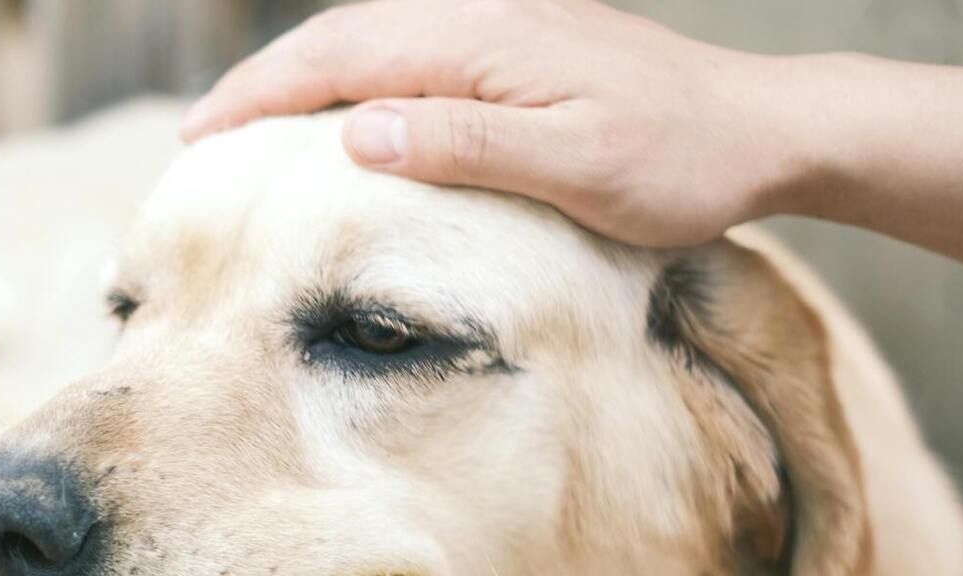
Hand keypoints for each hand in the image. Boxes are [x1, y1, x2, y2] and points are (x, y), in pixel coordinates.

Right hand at [183, 0, 962, 321]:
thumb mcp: (577, 167)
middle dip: (261, 84)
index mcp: (483, 44)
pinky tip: (343, 119)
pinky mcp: (521, 50)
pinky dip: (353, 81)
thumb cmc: (679, 162)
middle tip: (197, 139)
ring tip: (249, 130)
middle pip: (342, 36)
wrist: (766, 131)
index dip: (258, 95)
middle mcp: (483, 21)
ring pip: (373, 42)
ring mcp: (502, 30)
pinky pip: (410, 55)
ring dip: (302, 79)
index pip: (339, 57)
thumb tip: (353, 132)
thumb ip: (465, 146)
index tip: (196, 139)